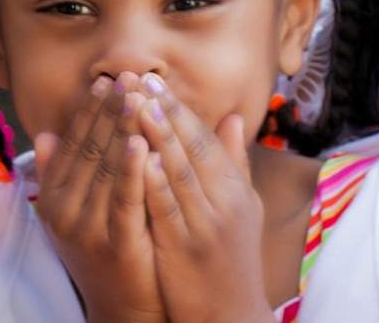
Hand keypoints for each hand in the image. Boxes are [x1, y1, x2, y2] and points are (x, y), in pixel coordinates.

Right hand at [33, 73, 162, 322]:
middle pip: (89, 150)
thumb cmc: (105, 255)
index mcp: (55, 199)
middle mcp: (64, 210)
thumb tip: (47, 134)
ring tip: (136, 95)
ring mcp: (87, 227)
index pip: (74, 145)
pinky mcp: (115, 242)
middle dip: (109, 110)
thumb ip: (59, 175)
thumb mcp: (75, 213)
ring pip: (106, 168)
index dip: (90, 111)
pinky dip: (132, 168)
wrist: (123, 308)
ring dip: (121, 128)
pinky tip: (141, 141)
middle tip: (126, 75)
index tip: (108, 80)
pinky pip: (124, 198)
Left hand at [138, 73, 270, 322]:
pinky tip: (137, 157)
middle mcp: (224, 201)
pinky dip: (152, 180)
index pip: (205, 139)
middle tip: (139, 78)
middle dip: (163, 110)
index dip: (178, 108)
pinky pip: (166, 208)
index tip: (155, 80)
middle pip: (191, 147)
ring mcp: (206, 223)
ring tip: (134, 104)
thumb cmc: (232, 261)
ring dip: (155, 135)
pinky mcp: (186, 246)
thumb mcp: (244, 207)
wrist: (231, 315)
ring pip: (178, 171)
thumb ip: (234, 163)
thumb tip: (234, 118)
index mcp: (235, 189)